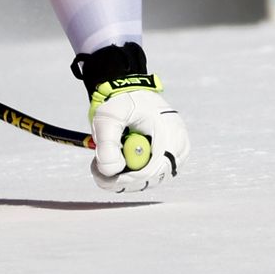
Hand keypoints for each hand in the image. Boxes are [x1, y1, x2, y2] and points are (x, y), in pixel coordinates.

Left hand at [87, 73, 188, 192]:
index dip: (127, 178)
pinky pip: (147, 177)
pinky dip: (128, 173)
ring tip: (104, 158)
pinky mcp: (166, 161)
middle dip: (121, 178)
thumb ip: (108, 143)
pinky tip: (115, 160)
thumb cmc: (121, 102)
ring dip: (123, 176)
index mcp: (171, 136)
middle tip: (96, 168)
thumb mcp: (109, 116)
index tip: (103, 174)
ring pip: (147, 181)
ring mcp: (174, 157)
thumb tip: (109, 171)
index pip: (152, 170)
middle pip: (151, 179)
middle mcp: (178, 150)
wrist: (131, 92)